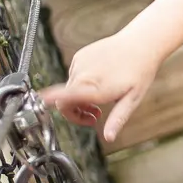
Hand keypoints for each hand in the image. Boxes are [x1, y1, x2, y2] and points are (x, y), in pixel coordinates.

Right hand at [38, 31, 160, 142]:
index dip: (51, 102)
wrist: (140, 43)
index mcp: (96, 87)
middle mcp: (84, 74)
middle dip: (76, 112)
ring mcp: (80, 63)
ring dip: (79, 98)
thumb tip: (109, 138)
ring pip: (69, 88)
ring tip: (101, 99)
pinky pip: (74, 76)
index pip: (66, 97)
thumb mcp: (132, 100)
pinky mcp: (80, 56)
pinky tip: (99, 81)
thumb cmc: (139, 72)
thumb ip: (117, 119)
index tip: (42, 102)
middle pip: (64, 101)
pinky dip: (82, 84)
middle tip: (95, 115)